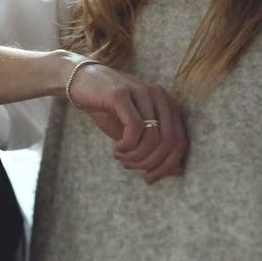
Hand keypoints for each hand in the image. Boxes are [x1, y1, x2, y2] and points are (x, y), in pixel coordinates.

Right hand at [66, 62, 187, 183]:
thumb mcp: (134, 132)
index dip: (167, 166)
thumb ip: (155, 148)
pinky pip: (134, 127)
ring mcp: (142, 92)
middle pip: (169, 143)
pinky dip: (127, 145)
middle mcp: (160, 96)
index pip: (180, 142)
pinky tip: (117, 148)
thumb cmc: (109, 109)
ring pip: (153, 138)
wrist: (81, 82)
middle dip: (150, 163)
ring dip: (135, 156)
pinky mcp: (122, 94)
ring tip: (121, 156)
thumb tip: (177, 171)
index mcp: (167, 105)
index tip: (149, 178)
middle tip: (130, 167)